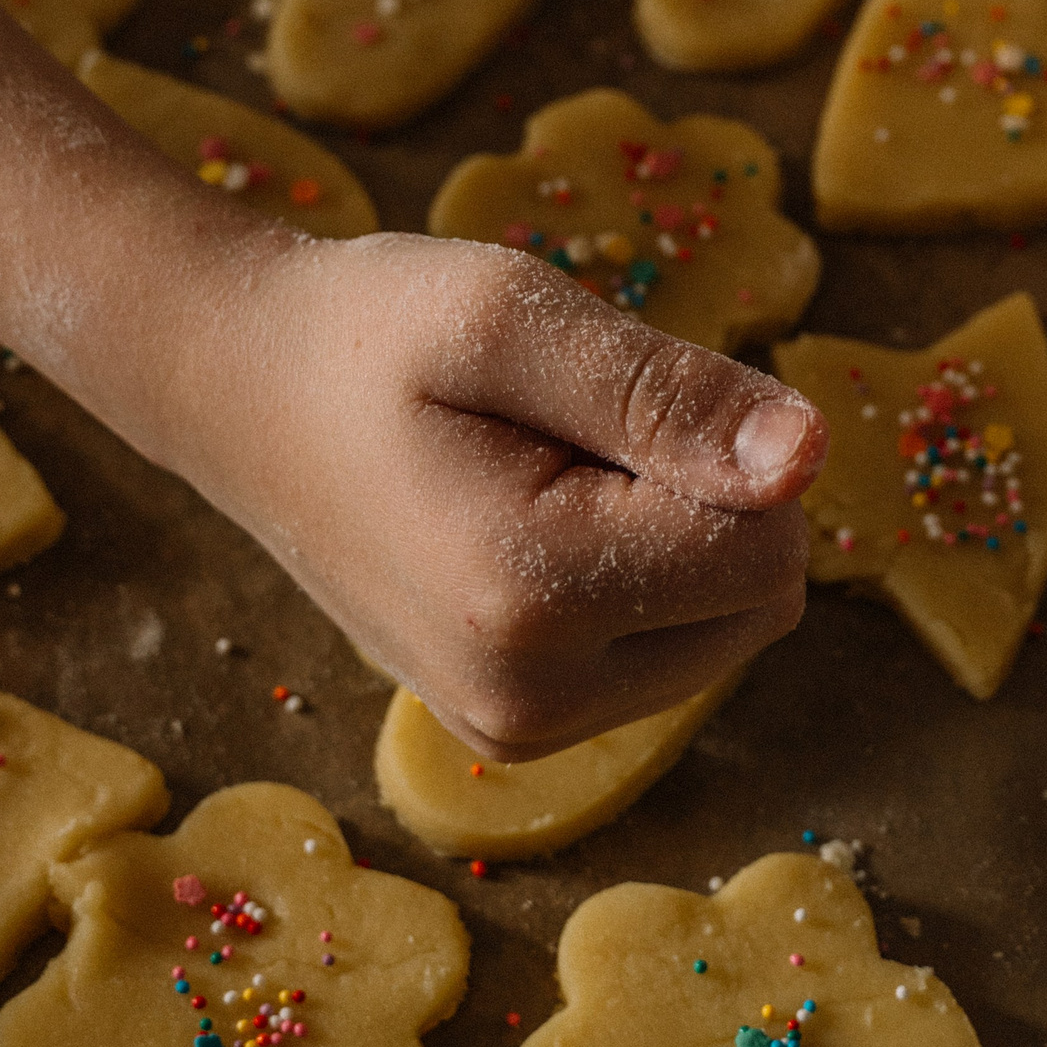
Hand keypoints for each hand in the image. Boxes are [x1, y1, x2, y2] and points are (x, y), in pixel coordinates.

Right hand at [176, 229, 826, 759]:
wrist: (238, 391)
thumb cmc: (367, 331)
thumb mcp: (512, 315)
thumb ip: (668, 393)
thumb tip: (807, 460)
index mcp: (531, 601)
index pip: (768, 542)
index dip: (722, 444)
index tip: (603, 398)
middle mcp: (533, 702)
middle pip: (762, 599)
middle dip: (708, 498)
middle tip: (574, 432)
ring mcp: (522, 731)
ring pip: (726, 631)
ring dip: (674, 537)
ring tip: (546, 470)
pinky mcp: (522, 730)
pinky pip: (671, 654)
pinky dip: (641, 578)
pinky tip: (537, 521)